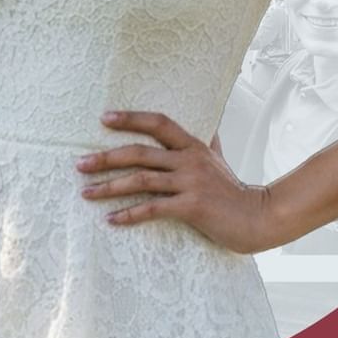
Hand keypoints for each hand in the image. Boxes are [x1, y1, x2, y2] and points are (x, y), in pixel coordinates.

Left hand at [77, 109, 283, 254]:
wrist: (258, 217)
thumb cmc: (235, 191)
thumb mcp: (220, 161)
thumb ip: (210, 143)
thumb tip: (208, 129)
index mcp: (193, 146)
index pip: (158, 123)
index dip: (131, 118)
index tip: (104, 118)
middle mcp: (189, 160)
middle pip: (140, 152)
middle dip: (106, 157)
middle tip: (79, 164)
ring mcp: (190, 183)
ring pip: (141, 180)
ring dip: (110, 186)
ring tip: (86, 192)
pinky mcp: (191, 207)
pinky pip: (153, 208)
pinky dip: (129, 213)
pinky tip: (111, 219)